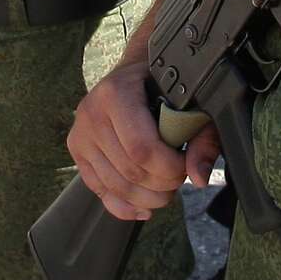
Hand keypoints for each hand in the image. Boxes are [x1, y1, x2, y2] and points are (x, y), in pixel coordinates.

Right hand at [66, 57, 221, 221]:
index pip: (142, 148)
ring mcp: (80, 134)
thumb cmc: (166, 85)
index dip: (170, 167)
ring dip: (147, 198)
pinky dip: (125, 206)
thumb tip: (200, 178)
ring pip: (116, 186)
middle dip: (162, 185)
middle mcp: (91, 113)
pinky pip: (99, 191)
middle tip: (180, 177)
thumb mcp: (192, 101)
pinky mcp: (77, 152)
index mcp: (116, 93)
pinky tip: (145, 207)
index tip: (186, 164)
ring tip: (166, 188)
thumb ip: (202, 137)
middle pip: (130, 171)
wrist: (136, 72)